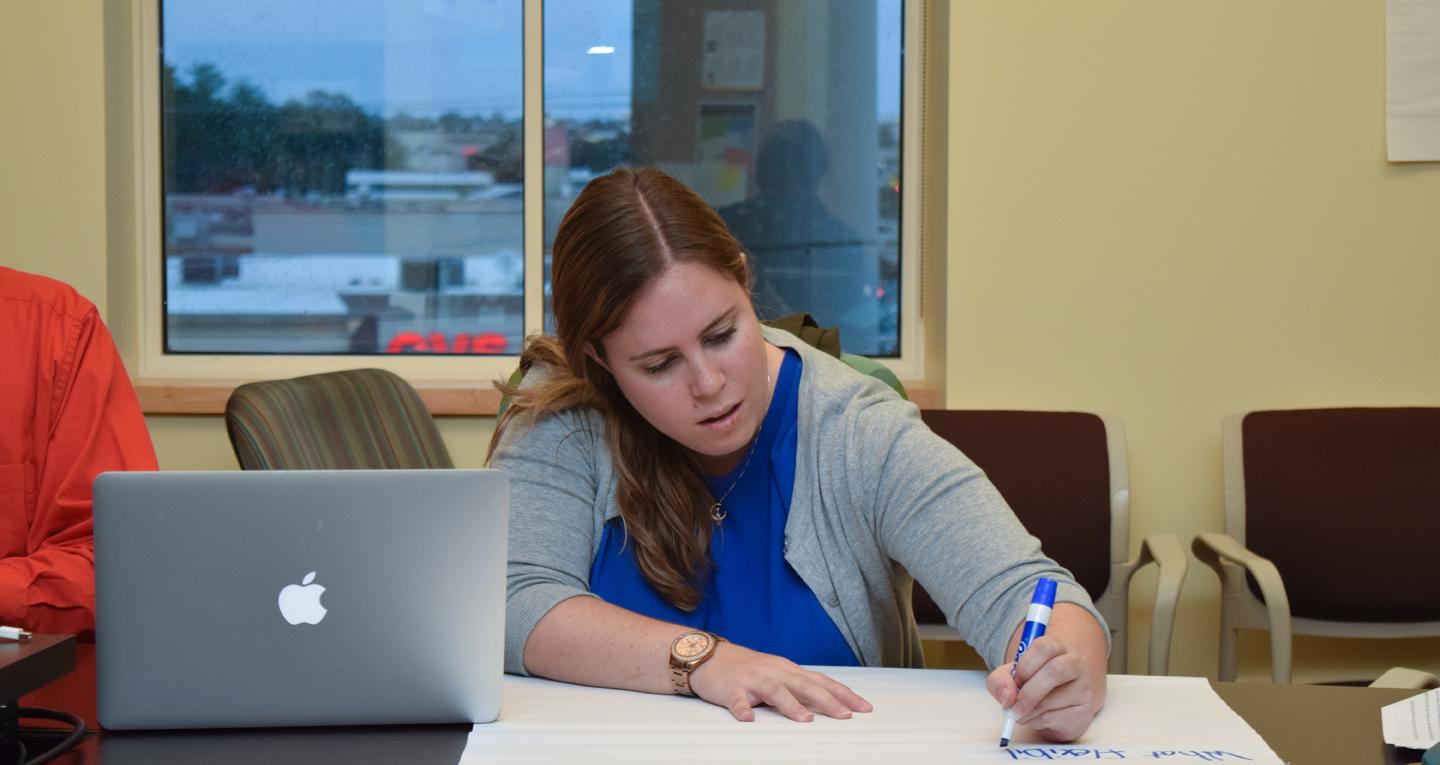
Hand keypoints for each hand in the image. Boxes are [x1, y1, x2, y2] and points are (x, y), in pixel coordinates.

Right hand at [688, 642, 872, 721]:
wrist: (709, 656)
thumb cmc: (747, 669)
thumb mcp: (778, 674)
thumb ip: (800, 687)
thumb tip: (832, 702)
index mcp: (788, 670)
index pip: (822, 682)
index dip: (843, 694)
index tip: (864, 707)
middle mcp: (775, 672)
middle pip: (805, 685)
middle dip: (828, 700)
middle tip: (846, 716)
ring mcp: (753, 679)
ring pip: (775, 691)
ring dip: (791, 705)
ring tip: (806, 719)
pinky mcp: (731, 689)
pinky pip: (737, 700)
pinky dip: (743, 709)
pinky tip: (749, 719)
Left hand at [985, 635, 1105, 741]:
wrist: (1061, 702)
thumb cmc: (1034, 683)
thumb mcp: (1012, 676)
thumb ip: (1001, 681)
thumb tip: (1007, 696)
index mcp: (1057, 647)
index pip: (1044, 647)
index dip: (1025, 666)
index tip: (1015, 681)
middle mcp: (1075, 663)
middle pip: (1055, 671)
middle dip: (1029, 693)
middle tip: (1014, 707)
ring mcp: (1084, 686)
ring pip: (1055, 699)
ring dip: (1031, 711)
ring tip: (1023, 713)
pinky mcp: (1085, 709)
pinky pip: (1059, 718)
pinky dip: (1040, 722)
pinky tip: (1037, 718)